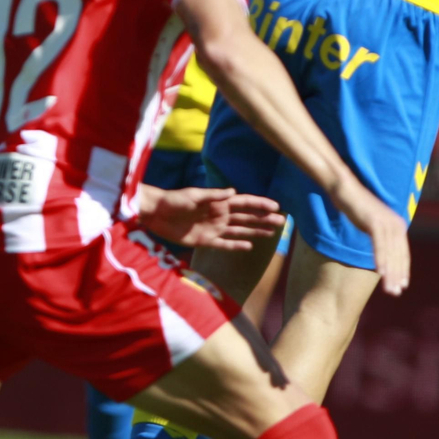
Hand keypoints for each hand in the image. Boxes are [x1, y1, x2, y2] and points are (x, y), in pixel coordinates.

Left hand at [139, 186, 284, 250]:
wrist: (157, 214)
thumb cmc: (174, 200)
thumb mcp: (194, 195)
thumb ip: (213, 195)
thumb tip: (234, 192)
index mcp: (219, 202)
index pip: (245, 203)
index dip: (261, 204)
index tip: (276, 207)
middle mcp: (220, 215)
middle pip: (247, 217)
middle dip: (264, 219)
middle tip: (282, 222)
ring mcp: (214, 228)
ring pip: (240, 230)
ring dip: (256, 231)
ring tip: (271, 234)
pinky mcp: (205, 241)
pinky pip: (225, 244)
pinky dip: (236, 245)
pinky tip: (248, 246)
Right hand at [336, 182, 410, 295]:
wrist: (346, 190)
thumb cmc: (356, 208)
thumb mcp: (371, 224)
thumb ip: (379, 237)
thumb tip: (381, 253)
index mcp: (398, 226)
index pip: (403, 253)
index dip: (403, 270)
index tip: (402, 286)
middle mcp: (396, 224)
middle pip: (399, 255)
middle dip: (397, 276)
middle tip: (395, 293)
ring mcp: (387, 222)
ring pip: (390, 253)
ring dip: (390, 273)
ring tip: (389, 289)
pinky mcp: (375, 221)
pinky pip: (379, 244)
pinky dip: (380, 259)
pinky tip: (379, 272)